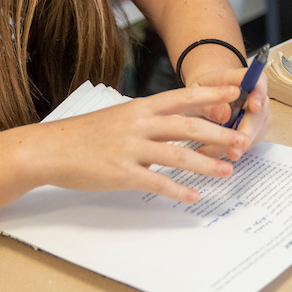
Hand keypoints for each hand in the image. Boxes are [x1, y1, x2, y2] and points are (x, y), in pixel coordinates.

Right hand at [36, 85, 248, 202]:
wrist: (50, 149)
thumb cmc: (84, 134)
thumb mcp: (119, 117)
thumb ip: (147, 121)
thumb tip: (172, 127)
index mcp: (139, 107)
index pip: (182, 97)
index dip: (210, 96)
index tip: (234, 94)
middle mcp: (138, 123)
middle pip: (187, 126)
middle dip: (218, 134)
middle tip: (242, 140)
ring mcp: (130, 148)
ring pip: (177, 154)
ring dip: (205, 164)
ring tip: (227, 171)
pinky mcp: (121, 173)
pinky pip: (156, 182)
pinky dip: (177, 190)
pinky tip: (193, 196)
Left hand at [186, 66, 273, 160]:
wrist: (204, 100)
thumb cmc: (200, 94)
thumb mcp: (194, 96)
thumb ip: (207, 104)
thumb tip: (225, 114)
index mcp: (239, 79)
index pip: (257, 80)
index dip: (258, 92)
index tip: (254, 107)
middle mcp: (255, 95)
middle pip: (259, 113)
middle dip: (247, 134)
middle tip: (233, 152)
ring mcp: (259, 113)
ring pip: (255, 132)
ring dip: (237, 146)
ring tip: (211, 152)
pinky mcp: (258, 129)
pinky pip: (249, 142)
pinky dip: (232, 149)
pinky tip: (214, 151)